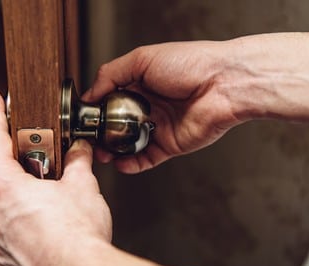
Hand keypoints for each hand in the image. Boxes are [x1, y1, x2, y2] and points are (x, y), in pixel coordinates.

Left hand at [0, 90, 111, 265]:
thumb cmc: (79, 234)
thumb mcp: (83, 186)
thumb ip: (79, 161)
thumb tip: (81, 150)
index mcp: (6, 186)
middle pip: (3, 181)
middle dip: (24, 176)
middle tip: (48, 178)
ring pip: (6, 213)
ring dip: (24, 208)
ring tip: (53, 216)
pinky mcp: (1, 263)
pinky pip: (8, 240)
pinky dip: (22, 235)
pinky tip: (45, 238)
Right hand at [83, 41, 245, 173]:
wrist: (223, 84)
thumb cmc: (190, 64)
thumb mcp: (142, 59)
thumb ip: (111, 74)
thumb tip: (90, 93)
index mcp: (141, 84)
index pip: (110, 100)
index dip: (96, 110)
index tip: (84, 119)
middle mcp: (149, 106)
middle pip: (117, 125)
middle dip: (102, 134)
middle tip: (90, 140)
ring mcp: (159, 126)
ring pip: (129, 144)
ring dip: (113, 151)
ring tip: (102, 154)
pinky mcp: (170, 145)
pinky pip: (146, 158)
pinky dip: (132, 164)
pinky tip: (121, 163)